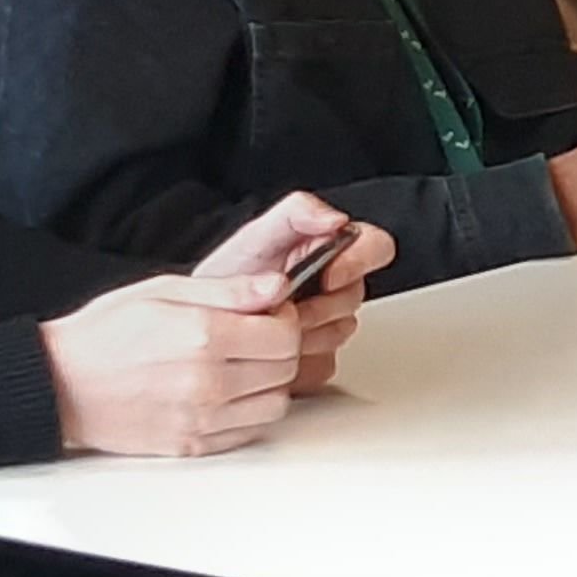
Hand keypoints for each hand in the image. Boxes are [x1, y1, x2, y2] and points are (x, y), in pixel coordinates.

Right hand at [43, 272, 305, 458]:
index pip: (285, 335)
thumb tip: (277, 287)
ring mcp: (201, 419)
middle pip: (286, 369)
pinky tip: (227, 392)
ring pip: (276, 404)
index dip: (284, 319)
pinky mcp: (193, 445)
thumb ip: (228, 289)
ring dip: (270, 383)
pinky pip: (249, 431)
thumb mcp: (163, 290)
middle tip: (257, 337)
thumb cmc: (105, 335)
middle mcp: (207, 382)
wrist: (59, 385)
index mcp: (202, 337)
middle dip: (280, 348)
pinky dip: (249, 412)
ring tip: (243, 366)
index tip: (270, 313)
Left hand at [197, 191, 388, 390]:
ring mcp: (328, 324)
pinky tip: (271, 348)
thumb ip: (296, 212)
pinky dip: (295, 359)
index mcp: (330, 250)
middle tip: (283, 304)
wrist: (199, 324)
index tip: (329, 275)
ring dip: (304, 331)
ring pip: (342, 331)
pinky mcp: (317, 360)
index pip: (377, 247)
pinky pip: (324, 363)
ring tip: (270, 323)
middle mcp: (336, 286)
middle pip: (357, 296)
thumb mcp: (255, 236)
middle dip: (318, 302)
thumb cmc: (225, 278)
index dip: (359, 262)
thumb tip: (337, 219)